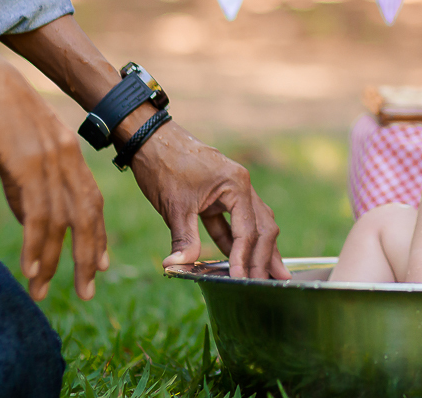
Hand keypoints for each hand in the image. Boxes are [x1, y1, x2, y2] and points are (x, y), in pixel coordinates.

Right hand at [0, 48, 107, 300]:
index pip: (92, 202)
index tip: (100, 264)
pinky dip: (35, 243)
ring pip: (60, 221)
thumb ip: (30, 184)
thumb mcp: (23, 150)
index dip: (97, 235)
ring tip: (44, 289)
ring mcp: (49, 162)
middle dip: (87, 257)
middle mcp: (67, 159)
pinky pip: (36, 212)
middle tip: (87, 291)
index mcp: (71, 154)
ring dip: (53, 260)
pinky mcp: (26, 164)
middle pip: (87, 217)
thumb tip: (32, 221)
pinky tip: (31, 267)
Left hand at [127, 120, 289, 279]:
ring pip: (254, 225)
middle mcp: (241, 186)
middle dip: (266, 256)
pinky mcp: (219, 195)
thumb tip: (177, 267)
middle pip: (263, 227)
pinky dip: (236, 241)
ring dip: (258, 250)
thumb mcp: (174, 206)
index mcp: (236, 185)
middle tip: (272, 282)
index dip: (245, 258)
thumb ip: (184, 238)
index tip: (242, 280)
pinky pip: (234, 222)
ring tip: (270, 274)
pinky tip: (239, 260)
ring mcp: (232, 190)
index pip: (248, 230)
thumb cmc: (164, 166)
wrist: (150, 138)